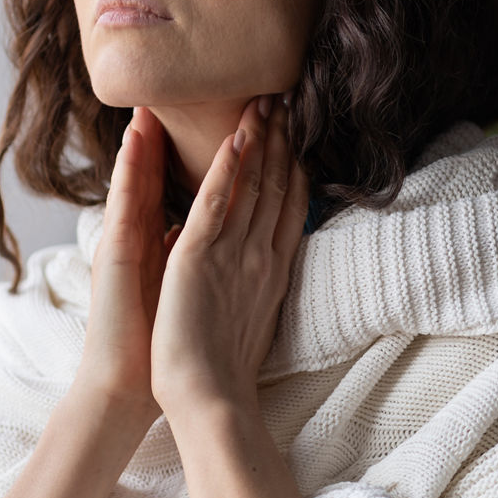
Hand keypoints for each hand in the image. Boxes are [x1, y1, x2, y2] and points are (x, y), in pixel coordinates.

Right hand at [72, 105, 180, 422]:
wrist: (126, 384)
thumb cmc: (157, 344)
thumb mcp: (182, 286)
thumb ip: (185, 252)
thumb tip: (199, 228)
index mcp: (161, 238)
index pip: (185, 181)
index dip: (204, 146)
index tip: (234, 112)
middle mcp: (140, 232)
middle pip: (161, 166)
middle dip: (178, 125)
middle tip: (204, 86)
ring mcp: (125, 239)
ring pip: (140, 174)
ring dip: (151, 132)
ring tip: (161, 93)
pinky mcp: (116, 252)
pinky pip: (130, 199)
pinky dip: (135, 166)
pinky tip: (141, 136)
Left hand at [151, 93, 309, 415]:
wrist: (208, 399)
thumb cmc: (222, 366)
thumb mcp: (251, 311)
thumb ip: (259, 278)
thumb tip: (265, 258)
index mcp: (270, 268)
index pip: (288, 204)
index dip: (293, 164)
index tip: (298, 130)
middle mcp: (259, 254)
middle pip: (275, 185)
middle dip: (281, 140)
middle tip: (287, 98)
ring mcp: (232, 254)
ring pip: (250, 186)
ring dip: (258, 140)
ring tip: (264, 101)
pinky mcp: (199, 258)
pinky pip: (215, 205)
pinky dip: (226, 171)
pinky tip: (235, 139)